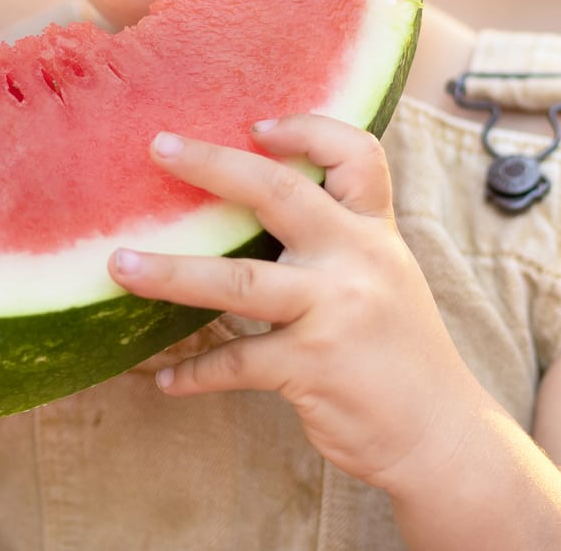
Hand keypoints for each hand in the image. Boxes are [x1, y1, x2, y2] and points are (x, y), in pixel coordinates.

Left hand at [105, 115, 492, 491]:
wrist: (441, 435)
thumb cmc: (400, 353)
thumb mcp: (387, 278)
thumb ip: (338, 243)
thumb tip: (257, 212)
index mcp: (375, 232)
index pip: (357, 154)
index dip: (307, 129)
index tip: (255, 125)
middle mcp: (358, 260)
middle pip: (280, 192)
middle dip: (214, 165)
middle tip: (159, 147)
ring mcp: (336, 311)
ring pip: (238, 282)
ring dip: (170, 273)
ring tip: (119, 266)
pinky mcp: (313, 366)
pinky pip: (236, 363)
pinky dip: (196, 373)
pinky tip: (166, 381)